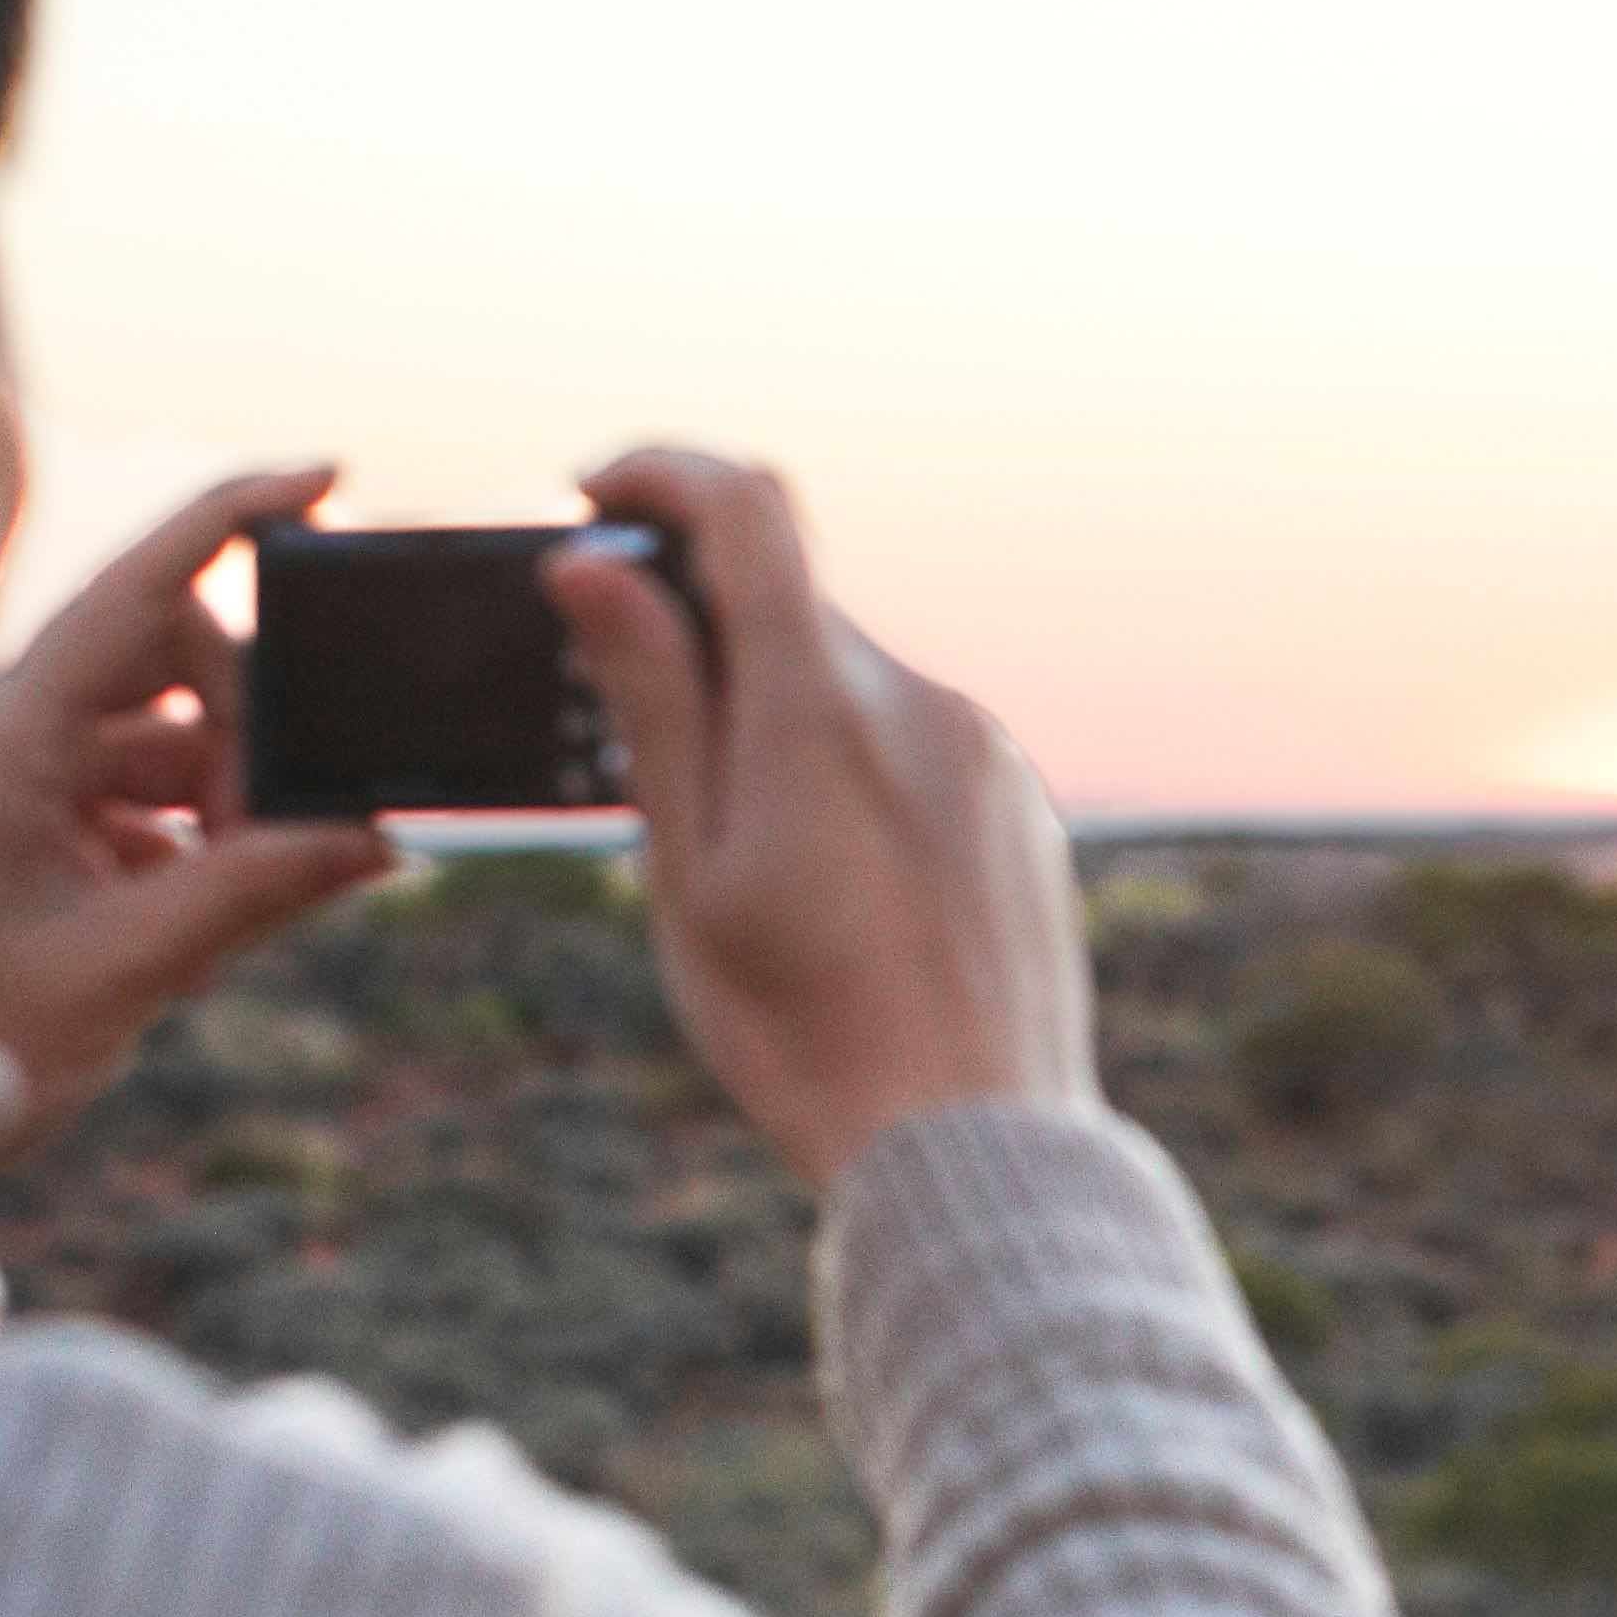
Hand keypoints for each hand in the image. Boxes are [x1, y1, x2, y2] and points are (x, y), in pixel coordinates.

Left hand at [0, 465, 394, 1156]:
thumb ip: (252, 894)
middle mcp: (20, 732)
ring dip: (240, 805)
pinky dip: (210, 847)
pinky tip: (207, 921)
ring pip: (187, 743)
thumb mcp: (121, 966)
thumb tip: (375, 839)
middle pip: (187, 665)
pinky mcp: (51, 834)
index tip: (329, 478)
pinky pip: (165, 804)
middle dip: (261, 732)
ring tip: (240, 903)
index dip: (232, 514)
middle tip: (289, 836)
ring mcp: (34, 781)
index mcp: (13, 731)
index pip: (142, 587)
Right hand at [550, 448, 1092, 1184]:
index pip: (748, 506)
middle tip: (629, 723)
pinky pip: (919, 746)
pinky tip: (835, 887)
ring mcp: (987, 754)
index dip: (661, 472)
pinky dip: (854, 768)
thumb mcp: (693, 871)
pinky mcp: (1023, 807)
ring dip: (781, 715)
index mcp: (822, 707)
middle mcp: (923, 704)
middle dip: (704, 635)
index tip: (594, 497)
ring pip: (854, 684)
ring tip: (747, 852)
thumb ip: (652, 705)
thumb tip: (594, 567)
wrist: (975, 1144)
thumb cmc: (808, 1031)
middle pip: (793, 606)